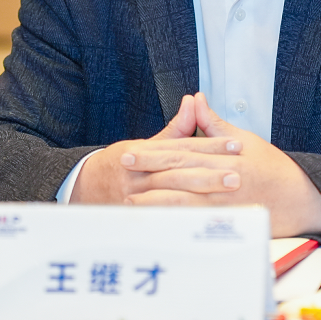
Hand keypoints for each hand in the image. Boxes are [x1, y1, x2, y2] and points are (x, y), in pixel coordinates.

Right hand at [70, 94, 243, 203]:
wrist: (82, 189)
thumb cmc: (118, 165)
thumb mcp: (144, 144)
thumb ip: (174, 129)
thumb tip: (193, 101)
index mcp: (143, 152)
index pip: (181, 147)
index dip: (209, 145)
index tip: (235, 144)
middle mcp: (139, 173)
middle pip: (178, 171)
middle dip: (209, 171)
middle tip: (237, 172)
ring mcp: (136, 197)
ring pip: (172, 195)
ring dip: (201, 194)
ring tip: (228, 192)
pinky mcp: (137, 216)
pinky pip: (163, 218)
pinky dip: (184, 218)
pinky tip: (205, 218)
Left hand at [124, 93, 320, 237]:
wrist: (302, 197)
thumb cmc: (272, 168)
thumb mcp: (246, 139)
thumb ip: (215, 123)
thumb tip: (195, 98)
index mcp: (224, 156)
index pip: (182, 152)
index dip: (154, 152)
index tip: (131, 151)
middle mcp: (223, 178)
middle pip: (178, 175)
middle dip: (148, 173)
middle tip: (123, 171)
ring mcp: (226, 203)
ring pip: (184, 202)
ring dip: (155, 201)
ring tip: (130, 202)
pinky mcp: (229, 223)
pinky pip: (196, 224)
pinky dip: (175, 223)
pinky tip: (157, 223)